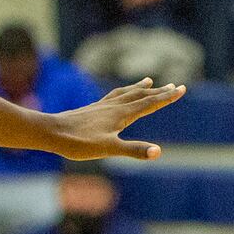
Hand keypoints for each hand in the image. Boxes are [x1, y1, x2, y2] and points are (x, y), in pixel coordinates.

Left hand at [52, 79, 185, 160]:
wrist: (51, 132)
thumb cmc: (79, 143)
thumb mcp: (109, 149)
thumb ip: (134, 150)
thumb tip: (158, 152)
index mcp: (122, 114)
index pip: (150, 103)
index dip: (167, 97)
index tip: (182, 89)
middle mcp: (114, 106)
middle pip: (141, 95)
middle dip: (159, 92)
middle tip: (175, 86)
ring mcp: (103, 106)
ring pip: (127, 93)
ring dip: (140, 88)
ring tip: (149, 81)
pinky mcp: (93, 109)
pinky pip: (113, 96)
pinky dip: (122, 92)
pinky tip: (118, 96)